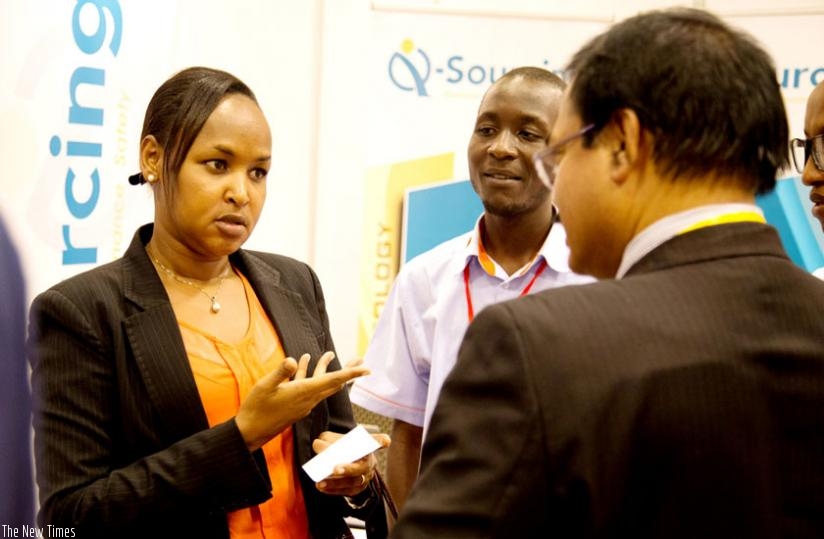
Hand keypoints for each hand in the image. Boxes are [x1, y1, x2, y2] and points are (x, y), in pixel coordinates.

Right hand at [236, 353, 368, 450]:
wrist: (250, 432)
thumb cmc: (256, 409)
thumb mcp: (265, 387)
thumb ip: (280, 372)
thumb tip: (294, 360)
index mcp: (304, 392)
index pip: (333, 380)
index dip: (351, 374)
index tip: (367, 369)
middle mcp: (308, 399)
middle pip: (333, 383)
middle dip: (348, 372)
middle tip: (360, 360)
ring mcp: (303, 403)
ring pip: (321, 384)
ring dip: (325, 369)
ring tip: (330, 354)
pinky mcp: (296, 405)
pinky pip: (308, 387)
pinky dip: (309, 374)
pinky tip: (302, 363)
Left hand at [312, 431, 390, 496]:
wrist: (338, 458)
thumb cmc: (338, 446)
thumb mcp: (332, 439)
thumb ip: (326, 440)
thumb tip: (319, 446)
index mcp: (367, 446)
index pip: (377, 441)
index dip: (381, 441)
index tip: (385, 441)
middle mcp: (369, 462)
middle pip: (363, 467)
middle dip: (349, 469)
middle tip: (335, 469)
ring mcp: (365, 477)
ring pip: (354, 482)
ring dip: (336, 483)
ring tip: (321, 482)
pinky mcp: (357, 488)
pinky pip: (347, 491)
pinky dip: (333, 490)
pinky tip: (322, 487)